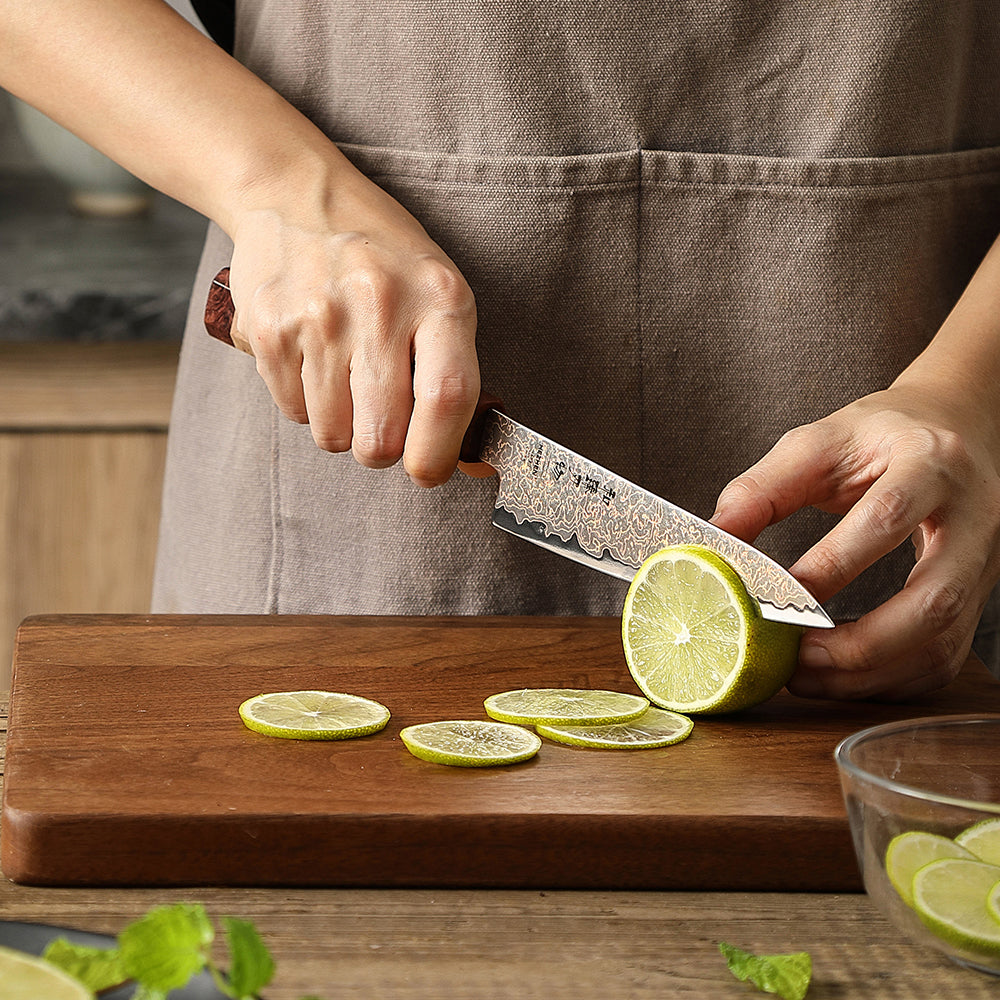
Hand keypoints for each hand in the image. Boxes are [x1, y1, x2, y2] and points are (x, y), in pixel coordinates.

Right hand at [226, 162, 481, 486]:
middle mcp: (379, 304)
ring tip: (345, 375)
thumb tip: (466, 461)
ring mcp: (318, 316)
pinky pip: (292, 411)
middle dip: (382, 448)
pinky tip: (312, 358)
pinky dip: (305, 401)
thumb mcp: (440, 292)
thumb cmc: (384, 258)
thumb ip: (453, 368)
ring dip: (341, 424)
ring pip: (332, 434)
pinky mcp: (267, 328)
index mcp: (439, 297)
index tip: (427, 471)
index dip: (437, 455)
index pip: (446, 398)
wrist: (297, 196)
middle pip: (380, 437)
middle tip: (382, 422)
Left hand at [710, 382, 999, 700]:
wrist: (956, 428)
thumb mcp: (819, 442)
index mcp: (929, 463)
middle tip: (799, 659)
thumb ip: (763, 488)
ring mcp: (983, 564)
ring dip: (872, 674)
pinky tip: (843, 676)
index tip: (774, 599)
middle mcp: (972, 518)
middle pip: (934, 598)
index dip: (831, 565)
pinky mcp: (977, 597)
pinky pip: (943, 657)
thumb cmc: (880, 436)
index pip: (884, 518)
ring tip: (808, 676)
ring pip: (943, 641)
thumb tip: (714, 537)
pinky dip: (890, 680)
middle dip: (863, 643)